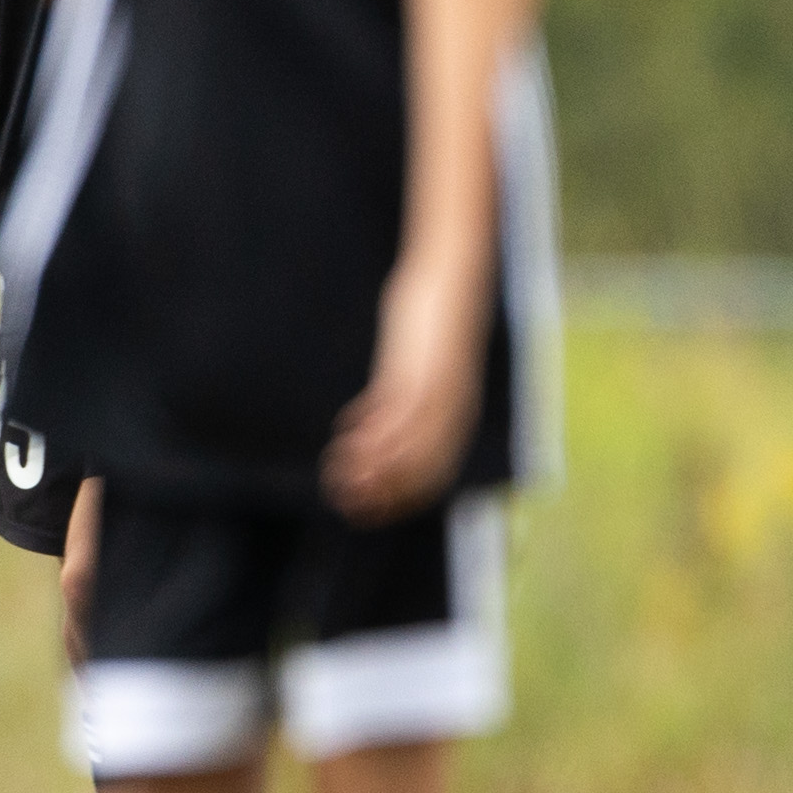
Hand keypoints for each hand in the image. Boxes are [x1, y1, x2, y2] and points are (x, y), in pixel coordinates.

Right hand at [323, 252, 484, 517]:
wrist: (452, 281)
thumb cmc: (436, 327)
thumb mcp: (421, 371)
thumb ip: (401, 403)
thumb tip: (368, 430)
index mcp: (456, 417)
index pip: (431, 477)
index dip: (398, 500)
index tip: (367, 511)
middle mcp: (449, 411)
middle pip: (414, 469)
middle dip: (379, 491)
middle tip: (345, 501)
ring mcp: (432, 391)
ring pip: (399, 444)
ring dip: (366, 464)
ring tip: (335, 474)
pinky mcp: (414, 368)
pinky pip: (389, 408)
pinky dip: (368, 426)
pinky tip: (344, 432)